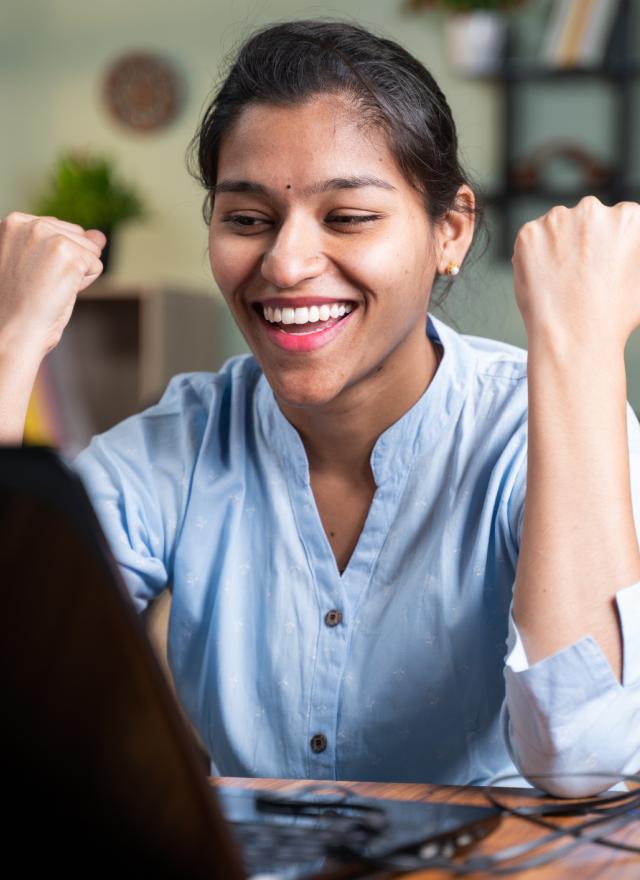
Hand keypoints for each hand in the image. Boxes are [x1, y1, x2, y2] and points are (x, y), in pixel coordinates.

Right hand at [0, 211, 105, 357]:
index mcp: (13, 223)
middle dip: (69, 264)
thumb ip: (67, 244)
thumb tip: (99, 235)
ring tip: (47, 289)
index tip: (31, 277)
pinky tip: (58, 293)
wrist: (10, 332)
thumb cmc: (19, 307)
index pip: (58, 230)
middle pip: (78, 237)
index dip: (54, 260)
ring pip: (90, 250)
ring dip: (76, 275)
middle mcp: (28, 223)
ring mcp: (48, 235)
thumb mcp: (40, 265)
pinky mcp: (67, 252)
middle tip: (40, 286)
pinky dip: (83, 284)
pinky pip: (96, 265)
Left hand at [512, 196, 639, 351]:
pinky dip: (534, 257)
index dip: (608, 247)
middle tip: (579, 277)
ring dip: (558, 246)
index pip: (617, 221)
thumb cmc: (613, 318)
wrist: (573, 339)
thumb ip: (632, 257)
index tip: (601, 267)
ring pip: (556, 228)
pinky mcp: (528, 234)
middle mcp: (593, 210)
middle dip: (583, 242)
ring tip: (561, 282)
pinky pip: (531, 241)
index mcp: (628, 218)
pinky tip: (544, 281)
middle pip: (586, 220)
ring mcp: (557, 219)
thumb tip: (621, 256)